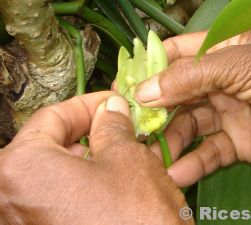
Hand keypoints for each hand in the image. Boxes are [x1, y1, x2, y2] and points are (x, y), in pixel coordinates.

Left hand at [0, 93, 192, 224]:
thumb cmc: (136, 220)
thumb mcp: (127, 157)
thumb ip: (111, 125)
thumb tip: (110, 110)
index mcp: (22, 168)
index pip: (50, 118)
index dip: (86, 106)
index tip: (107, 103)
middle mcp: (11, 199)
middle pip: (48, 146)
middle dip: (85, 131)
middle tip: (113, 124)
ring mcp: (26, 221)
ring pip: (53, 173)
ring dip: (84, 157)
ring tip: (113, 152)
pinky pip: (57, 198)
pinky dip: (79, 184)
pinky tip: (104, 183)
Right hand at [135, 29, 250, 186]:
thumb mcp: (240, 65)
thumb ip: (190, 75)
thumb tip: (144, 90)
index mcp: (223, 51)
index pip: (178, 54)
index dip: (150, 67)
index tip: (125, 83)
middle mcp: (221, 81)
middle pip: (177, 94)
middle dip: (154, 111)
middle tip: (131, 126)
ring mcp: (228, 112)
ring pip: (189, 126)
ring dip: (169, 142)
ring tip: (150, 156)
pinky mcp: (237, 143)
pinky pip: (208, 152)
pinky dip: (192, 164)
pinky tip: (176, 172)